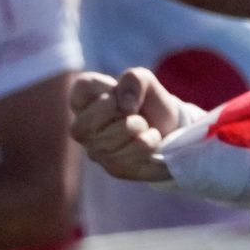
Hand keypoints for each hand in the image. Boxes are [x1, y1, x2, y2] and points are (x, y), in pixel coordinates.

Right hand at [67, 68, 180, 182]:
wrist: (168, 128)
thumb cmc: (146, 101)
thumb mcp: (144, 80)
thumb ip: (133, 80)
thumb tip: (126, 109)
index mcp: (82, 101)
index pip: (82, 88)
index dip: (106, 88)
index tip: (117, 92)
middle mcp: (81, 129)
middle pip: (89, 124)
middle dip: (121, 115)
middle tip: (137, 115)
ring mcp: (96, 152)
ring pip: (113, 143)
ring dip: (141, 129)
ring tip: (146, 127)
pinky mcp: (115, 169)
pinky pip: (133, 157)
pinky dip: (151, 142)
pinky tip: (150, 140)